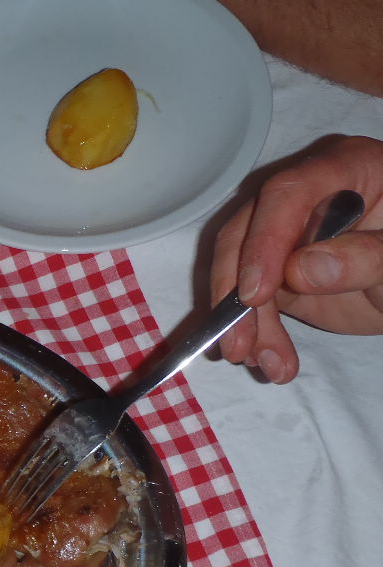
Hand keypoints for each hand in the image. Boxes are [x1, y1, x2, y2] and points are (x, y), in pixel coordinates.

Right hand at [211, 135, 382, 382]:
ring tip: (264, 363)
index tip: (255, 294)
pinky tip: (265, 358)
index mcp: (344, 169)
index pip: (288, 193)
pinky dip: (250, 331)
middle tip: (242, 342)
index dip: (264, 241)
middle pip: (245, 233)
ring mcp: (284, 233)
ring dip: (242, 323)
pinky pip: (245, 298)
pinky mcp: (274, 269)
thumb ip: (365, 257)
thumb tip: (299, 269)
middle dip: (237, 292)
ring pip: (236, 270)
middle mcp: (303, 196)